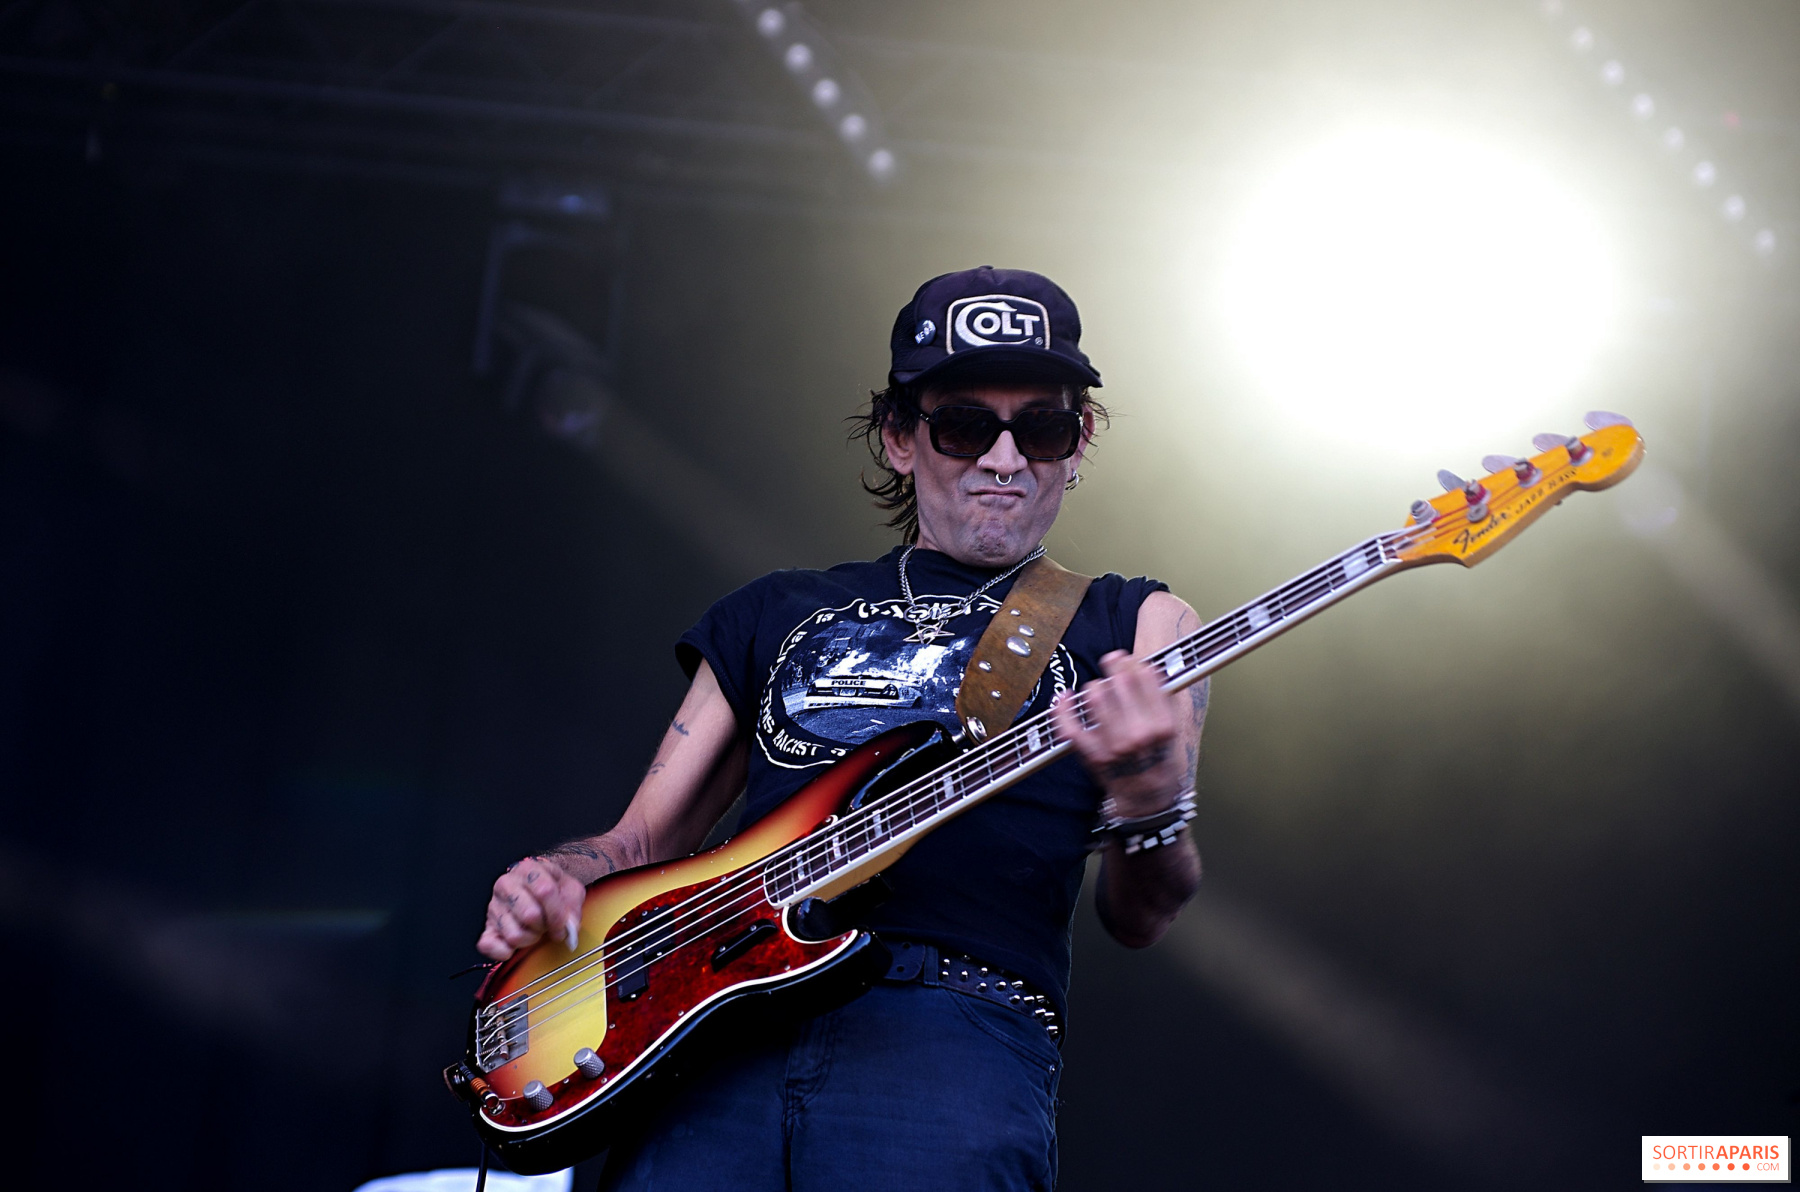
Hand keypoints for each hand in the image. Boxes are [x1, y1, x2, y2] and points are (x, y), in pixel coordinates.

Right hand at [477, 856, 587, 961]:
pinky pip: (489, 945)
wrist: (537, 888)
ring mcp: (494, 905)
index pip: (545, 891)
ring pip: (514, 934)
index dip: (558, 914)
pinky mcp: (487, 926)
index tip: (563, 925)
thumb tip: (570, 926)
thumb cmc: (553, 888)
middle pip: (530, 915)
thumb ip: (573, 905)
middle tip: (548, 927)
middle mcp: (506, 885)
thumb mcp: (571, 888)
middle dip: (545, 927)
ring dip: (530, 939)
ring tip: (534, 930)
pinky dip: (504, 951)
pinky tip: (516, 947)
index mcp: (528, 870)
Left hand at [1050, 650, 1188, 817]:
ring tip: (1099, 691)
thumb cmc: (1159, 761)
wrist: (1146, 799)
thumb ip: (1161, 699)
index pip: (1144, 677)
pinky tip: (1064, 697)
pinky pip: (1069, 725)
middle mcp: (1139, 734)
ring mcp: (1113, 745)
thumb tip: (1145, 667)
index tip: (1128, 660)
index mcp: (1162, 725)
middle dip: (1113, 668)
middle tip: (1111, 664)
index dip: (1132, 663)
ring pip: (1094, 695)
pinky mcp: (1091, 754)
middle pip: (1118, 681)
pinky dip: (1062, 708)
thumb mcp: (1172, 730)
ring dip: (1094, 687)